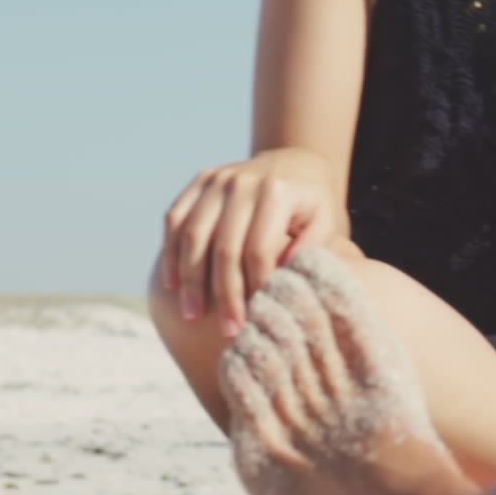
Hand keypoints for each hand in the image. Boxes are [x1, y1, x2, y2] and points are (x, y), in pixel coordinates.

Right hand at [162, 147, 335, 335]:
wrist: (294, 164)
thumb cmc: (311, 205)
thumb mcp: (325, 221)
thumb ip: (312, 246)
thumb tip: (283, 271)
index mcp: (276, 192)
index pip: (259, 249)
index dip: (256, 287)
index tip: (257, 317)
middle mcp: (242, 182)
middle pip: (224, 247)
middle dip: (225, 294)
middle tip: (228, 329)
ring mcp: (217, 179)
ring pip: (193, 235)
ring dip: (190, 280)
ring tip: (192, 315)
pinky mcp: (200, 181)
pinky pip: (176, 219)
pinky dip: (170, 252)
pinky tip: (171, 284)